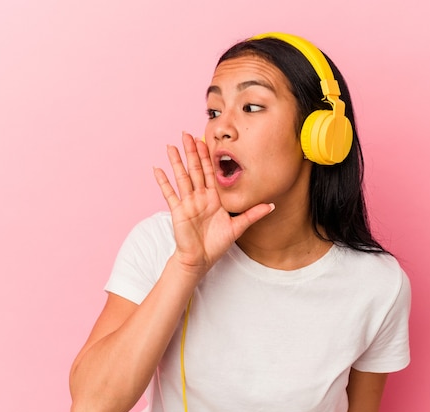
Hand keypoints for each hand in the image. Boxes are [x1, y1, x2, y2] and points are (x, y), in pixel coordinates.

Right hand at [153, 133, 273, 276]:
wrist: (200, 259)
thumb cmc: (216, 244)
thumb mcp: (237, 227)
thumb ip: (253, 214)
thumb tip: (272, 205)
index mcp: (214, 197)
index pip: (211, 172)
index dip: (208, 156)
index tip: (206, 140)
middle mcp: (200, 196)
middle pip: (195, 169)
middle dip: (191, 152)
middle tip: (187, 134)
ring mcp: (188, 202)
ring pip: (182, 177)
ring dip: (176, 161)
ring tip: (171, 146)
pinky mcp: (178, 211)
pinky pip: (169, 194)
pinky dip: (163, 182)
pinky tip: (157, 169)